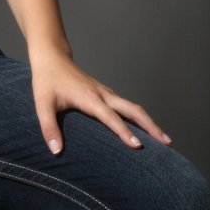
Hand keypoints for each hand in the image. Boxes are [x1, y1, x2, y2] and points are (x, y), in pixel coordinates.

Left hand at [31, 50, 173, 154]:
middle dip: (151, 126)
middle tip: (167, 144)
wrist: (52, 57)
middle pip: (133, 109)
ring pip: (132, 107)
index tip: (138, 146)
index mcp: (89, 98)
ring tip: (164, 140)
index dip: (124, 131)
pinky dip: (138, 117)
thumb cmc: (46, 80)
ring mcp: (106, 92)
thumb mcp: (42, 104)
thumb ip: (48, 127)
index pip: (111, 117)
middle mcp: (102, 94)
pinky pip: (126, 106)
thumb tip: (56, 151)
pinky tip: (143, 129)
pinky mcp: (105, 93)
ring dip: (149, 122)